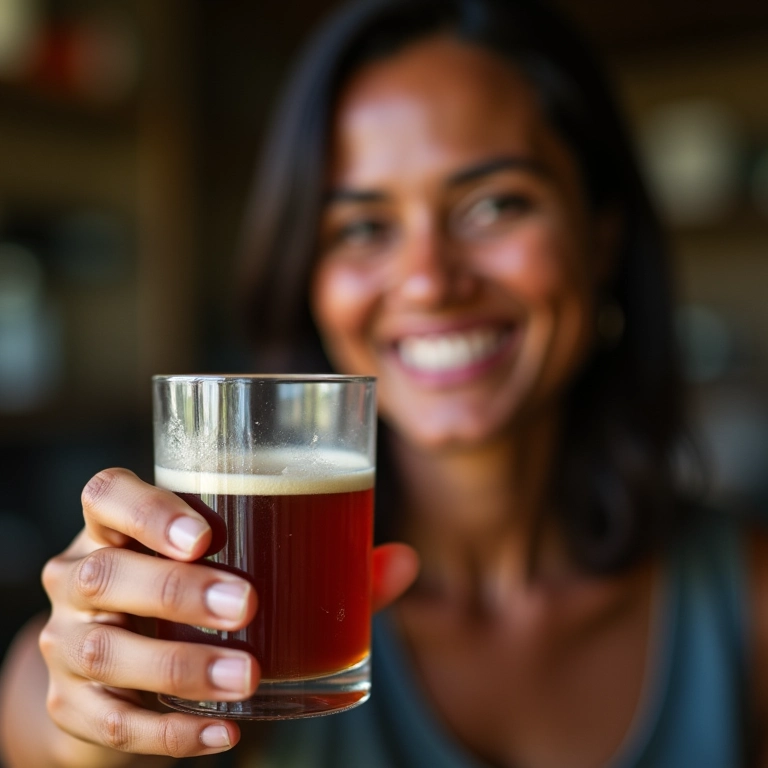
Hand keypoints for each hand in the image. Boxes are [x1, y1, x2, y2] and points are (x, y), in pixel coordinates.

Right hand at [38, 468, 417, 761]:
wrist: (120, 670)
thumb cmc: (194, 595)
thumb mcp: (240, 566)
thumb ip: (322, 562)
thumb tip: (403, 560)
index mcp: (119, 526)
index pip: (106, 495)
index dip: (145, 509)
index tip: (204, 534)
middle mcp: (82, 576)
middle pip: (104, 573)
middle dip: (175, 590)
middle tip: (246, 605)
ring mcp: (68, 643)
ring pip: (103, 653)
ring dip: (180, 667)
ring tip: (248, 678)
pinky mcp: (72, 706)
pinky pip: (110, 723)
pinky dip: (168, 733)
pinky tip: (223, 733)